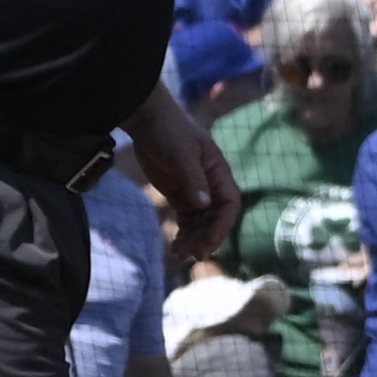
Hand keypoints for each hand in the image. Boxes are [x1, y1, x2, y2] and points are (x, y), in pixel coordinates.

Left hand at [122, 80, 239, 262]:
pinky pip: (186, 219)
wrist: (147, 120)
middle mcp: (211, 184)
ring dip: (194, 239)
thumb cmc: (169, 131)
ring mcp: (195, 190)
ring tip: (180, 256)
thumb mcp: (181, 154)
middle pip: (215, 218)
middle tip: (191, 256)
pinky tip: (175, 247)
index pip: (229, 204)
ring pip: (200, 222)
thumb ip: (193, 179)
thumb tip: (204, 205)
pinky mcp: (178, 194)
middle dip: (206, 237)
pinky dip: (183, 233)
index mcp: (219, 173)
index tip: (209, 241)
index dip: (222, 225)